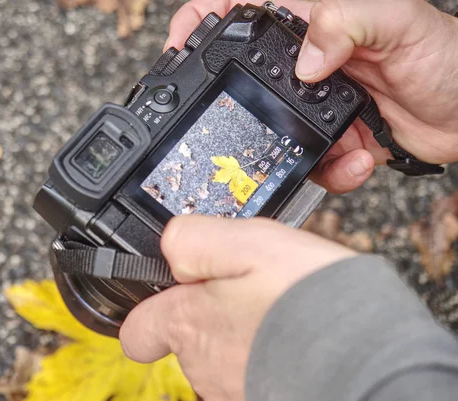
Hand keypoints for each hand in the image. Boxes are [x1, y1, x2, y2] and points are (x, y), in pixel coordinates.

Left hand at [119, 215, 354, 400]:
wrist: (365, 368)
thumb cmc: (307, 304)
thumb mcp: (245, 242)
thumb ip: (192, 240)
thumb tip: (170, 246)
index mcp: (188, 324)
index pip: (138, 329)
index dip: (152, 310)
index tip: (176, 295)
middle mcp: (202, 367)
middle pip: (190, 339)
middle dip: (215, 315)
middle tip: (256, 294)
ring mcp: (232, 397)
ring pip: (226, 361)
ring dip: (247, 339)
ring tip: (285, 319)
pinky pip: (256, 385)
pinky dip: (271, 366)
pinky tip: (298, 348)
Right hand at [163, 0, 457, 192]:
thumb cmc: (444, 58)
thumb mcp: (400, 22)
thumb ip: (348, 21)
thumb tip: (306, 58)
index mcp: (312, 22)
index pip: (242, 9)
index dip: (204, 19)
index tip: (182, 44)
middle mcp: (306, 61)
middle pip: (244, 79)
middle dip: (236, 106)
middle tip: (238, 126)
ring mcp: (312, 102)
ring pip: (270, 130)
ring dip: (291, 152)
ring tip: (338, 150)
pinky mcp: (327, 138)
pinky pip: (306, 161)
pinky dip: (329, 172)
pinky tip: (357, 160)